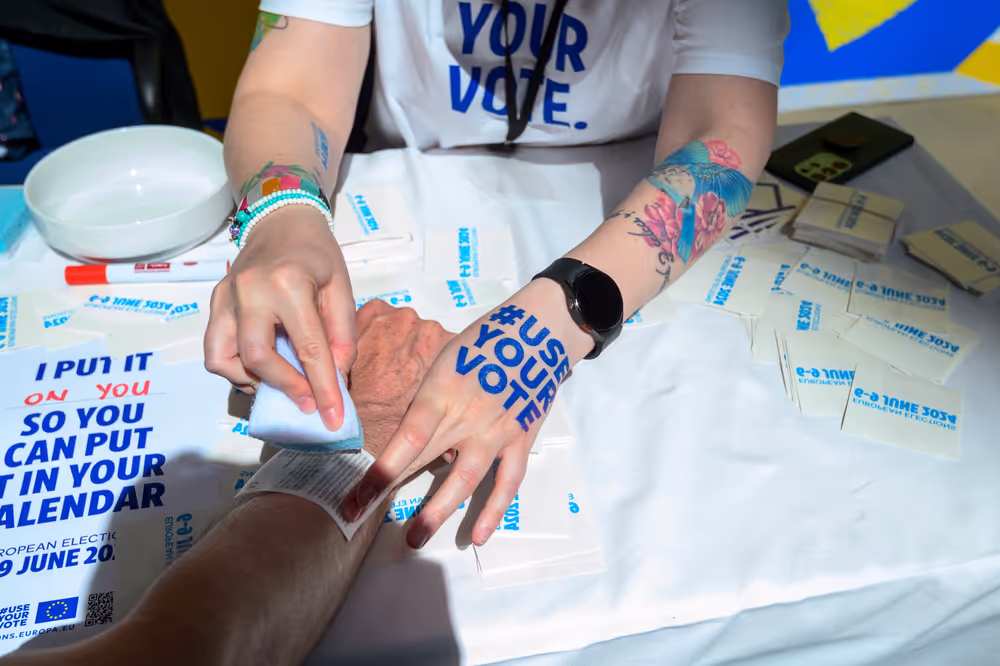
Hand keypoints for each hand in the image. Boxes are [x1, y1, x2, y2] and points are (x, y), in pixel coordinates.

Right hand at [205, 206, 356, 429]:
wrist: (280, 219)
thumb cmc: (316, 254)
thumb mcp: (340, 287)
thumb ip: (342, 333)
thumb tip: (337, 376)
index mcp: (288, 284)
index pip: (308, 349)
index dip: (323, 389)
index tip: (333, 419)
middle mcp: (250, 291)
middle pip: (257, 358)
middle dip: (284, 388)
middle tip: (308, 402)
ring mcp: (225, 297)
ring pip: (223, 359)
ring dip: (251, 381)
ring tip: (279, 383)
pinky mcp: (214, 302)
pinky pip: (214, 349)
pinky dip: (234, 368)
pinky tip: (259, 368)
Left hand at [341, 279, 593, 548]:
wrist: (539, 331)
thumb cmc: (483, 341)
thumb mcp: (443, 360)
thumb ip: (427, 400)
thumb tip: (408, 438)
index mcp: (441, 393)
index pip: (406, 441)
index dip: (379, 471)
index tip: (356, 496)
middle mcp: (467, 416)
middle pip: (423, 461)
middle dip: (387, 492)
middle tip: (358, 519)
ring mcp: (496, 432)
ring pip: (464, 479)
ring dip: (438, 511)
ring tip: (414, 538)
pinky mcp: (520, 441)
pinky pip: (507, 482)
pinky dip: (494, 511)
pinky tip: (477, 536)